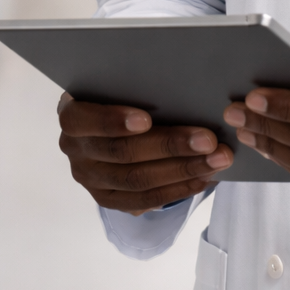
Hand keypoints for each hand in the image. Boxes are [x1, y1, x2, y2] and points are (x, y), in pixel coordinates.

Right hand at [57, 94, 233, 213]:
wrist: (106, 124)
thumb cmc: (118, 97)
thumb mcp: (118, 87)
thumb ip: (136, 88)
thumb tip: (183, 87)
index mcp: (72, 117)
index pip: (86, 121)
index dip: (113, 121)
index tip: (146, 119)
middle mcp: (76, 151)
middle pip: (122, 153)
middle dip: (170, 146)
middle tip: (208, 140)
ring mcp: (90, 179)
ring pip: (137, 180)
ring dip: (183, 170)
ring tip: (217, 160)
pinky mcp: (108, 199)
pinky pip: (143, 201)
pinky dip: (177, 189)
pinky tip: (204, 178)